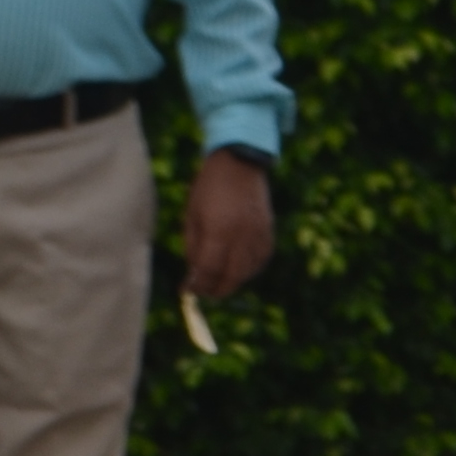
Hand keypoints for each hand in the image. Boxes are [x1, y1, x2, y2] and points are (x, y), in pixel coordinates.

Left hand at [183, 149, 275, 301]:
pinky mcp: (268, 231)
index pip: (208, 270)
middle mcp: (242, 236)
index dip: (196, 285)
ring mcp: (258, 234)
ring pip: (247, 272)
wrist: (239, 163)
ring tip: (217, 280)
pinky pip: (260, 260)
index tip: (186, 291)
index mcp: (219, 230)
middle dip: (214, 290)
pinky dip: (248, 269)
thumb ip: (193, 247)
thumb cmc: (208, 188)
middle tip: (202, 292)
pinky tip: (236, 268)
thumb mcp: (192, 216)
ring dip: (231, 280)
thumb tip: (194, 275)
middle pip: (231, 277)